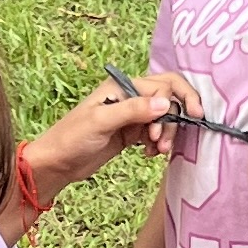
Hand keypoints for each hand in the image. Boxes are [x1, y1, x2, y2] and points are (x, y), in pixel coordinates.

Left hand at [21, 72, 197, 207]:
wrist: (56, 164)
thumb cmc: (71, 138)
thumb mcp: (101, 121)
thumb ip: (133, 110)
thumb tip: (165, 102)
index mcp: (123, 86)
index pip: (164, 84)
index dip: (179, 100)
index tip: (191, 118)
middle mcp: (130, 97)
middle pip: (169, 99)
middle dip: (173, 119)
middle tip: (164, 143)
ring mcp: (131, 116)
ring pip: (164, 117)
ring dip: (167, 134)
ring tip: (157, 152)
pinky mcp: (131, 133)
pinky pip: (155, 132)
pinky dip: (158, 143)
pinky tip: (149, 154)